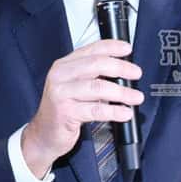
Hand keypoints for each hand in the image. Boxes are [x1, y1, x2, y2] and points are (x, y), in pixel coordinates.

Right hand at [20, 39, 143, 177]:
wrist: (44, 134)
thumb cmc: (63, 109)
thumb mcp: (76, 86)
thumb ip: (94, 75)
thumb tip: (123, 70)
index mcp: (64, 65)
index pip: (91, 50)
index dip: (112, 47)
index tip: (127, 49)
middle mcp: (60, 76)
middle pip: (96, 65)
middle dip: (121, 68)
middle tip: (136, 73)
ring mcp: (61, 94)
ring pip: (98, 87)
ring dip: (122, 92)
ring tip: (136, 97)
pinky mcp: (65, 112)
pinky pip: (96, 110)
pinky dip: (114, 111)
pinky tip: (125, 113)